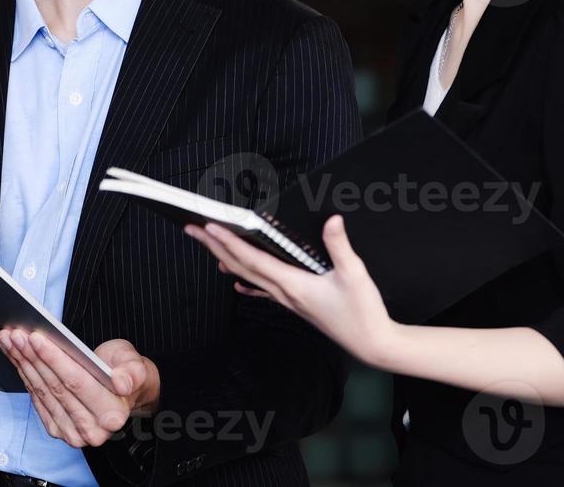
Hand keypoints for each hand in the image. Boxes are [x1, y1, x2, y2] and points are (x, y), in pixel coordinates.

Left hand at [0, 329, 160, 447]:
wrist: (124, 393)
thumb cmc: (128, 372)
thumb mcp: (136, 364)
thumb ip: (132, 372)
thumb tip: (121, 383)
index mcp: (113, 414)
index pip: (76, 382)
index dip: (54, 359)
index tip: (36, 338)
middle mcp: (92, 430)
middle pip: (55, 387)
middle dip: (33, 357)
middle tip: (16, 334)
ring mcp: (72, 433)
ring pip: (42, 392)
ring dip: (23, 364)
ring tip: (11, 340)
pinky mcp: (57, 429)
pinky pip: (37, 399)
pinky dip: (25, 375)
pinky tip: (17, 356)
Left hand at [184, 215, 399, 367]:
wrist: (371, 343)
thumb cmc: (363, 311)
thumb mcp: (355, 275)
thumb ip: (340, 247)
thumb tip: (332, 220)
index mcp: (293, 284)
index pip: (252, 259)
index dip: (229, 242)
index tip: (209, 227)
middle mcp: (284, 293)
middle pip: (240, 267)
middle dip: (215, 247)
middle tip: (192, 229)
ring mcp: (287, 301)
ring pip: (248, 277)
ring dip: (226, 260)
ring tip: (209, 246)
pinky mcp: (295, 305)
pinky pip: (263, 291)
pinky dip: (246, 283)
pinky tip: (236, 284)